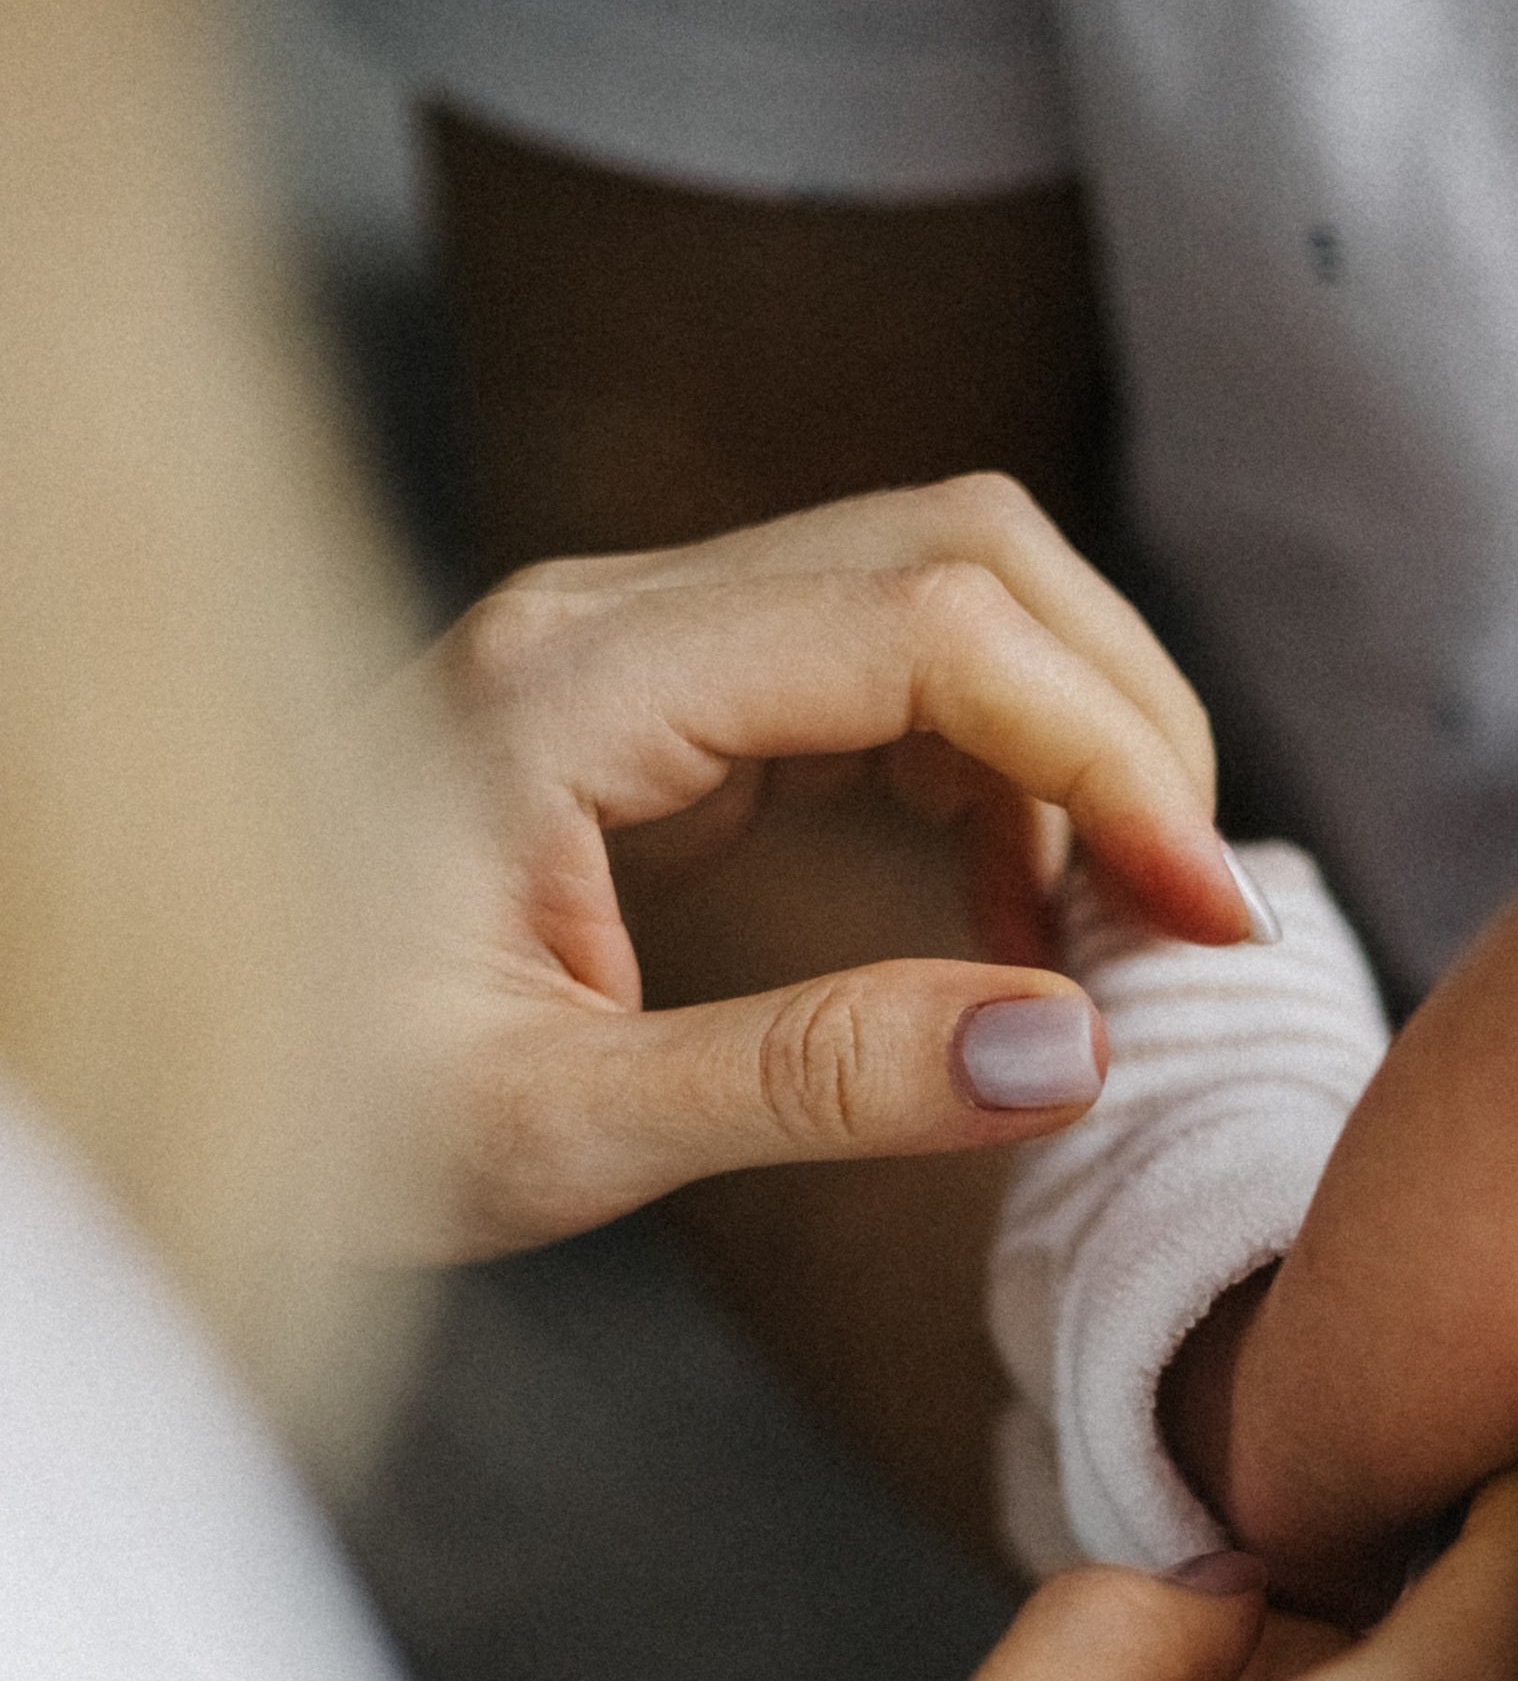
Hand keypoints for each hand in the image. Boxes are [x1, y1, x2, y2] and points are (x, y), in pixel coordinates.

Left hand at [386, 476, 1260, 1255]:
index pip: (931, 624)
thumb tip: (1069, 1051)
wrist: (157, 1073)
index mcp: (574, 687)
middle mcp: (612, 616)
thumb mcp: (546, 1132)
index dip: (1108, 750)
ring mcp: (635, 641)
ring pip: (944, 587)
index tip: (1197, 922)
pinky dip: (997, 771)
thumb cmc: (304, 1107)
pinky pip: (886, 671)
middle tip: (1190, 920)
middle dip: (1123, 713)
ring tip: (1115, 933)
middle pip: (967, 548)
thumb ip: (808, 1083)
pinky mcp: (657, 698)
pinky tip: (1010, 916)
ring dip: (1072, 735)